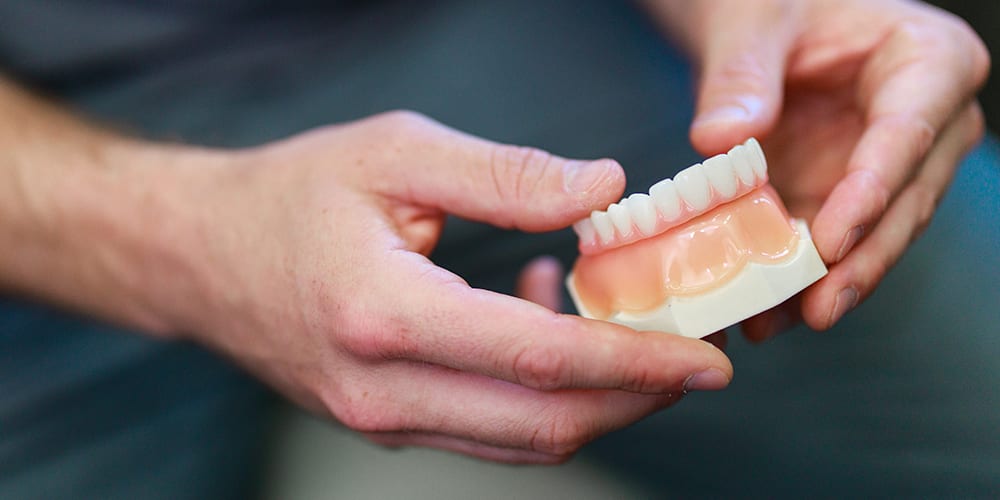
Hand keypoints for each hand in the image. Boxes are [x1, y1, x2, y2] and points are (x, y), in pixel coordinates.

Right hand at [183, 111, 731, 462]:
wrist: (200, 256)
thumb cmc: (291, 196)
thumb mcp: (394, 154)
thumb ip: (505, 176)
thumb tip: (602, 189)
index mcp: (385, 315)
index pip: (540, 360)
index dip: (635, 362)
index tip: (705, 358)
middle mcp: (384, 390)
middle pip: (544, 424)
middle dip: (637, 397)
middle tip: (695, 356)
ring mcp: (382, 420)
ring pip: (523, 441)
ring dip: (597, 401)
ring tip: (632, 335)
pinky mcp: (385, 424)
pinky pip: (488, 430)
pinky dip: (542, 396)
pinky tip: (547, 325)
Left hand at [669, 0, 988, 337]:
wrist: (763, 27)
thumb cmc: (771, 6)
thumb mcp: (751, 22)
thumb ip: (739, 76)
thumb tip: (720, 140)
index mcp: (926, 63)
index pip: (907, 133)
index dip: (871, 193)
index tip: (831, 244)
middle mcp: (926, 124)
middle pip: (904, 202)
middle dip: (859, 263)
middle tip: (814, 310)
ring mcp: (890, 168)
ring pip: (872, 237)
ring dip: (824, 285)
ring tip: (771, 322)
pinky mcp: (850, 197)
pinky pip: (831, 246)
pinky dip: (797, 280)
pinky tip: (760, 312)